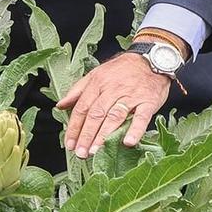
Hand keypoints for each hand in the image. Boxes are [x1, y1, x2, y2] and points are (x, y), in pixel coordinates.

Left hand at [57, 52, 171, 158]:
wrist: (151, 58)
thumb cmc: (122, 70)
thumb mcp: (96, 74)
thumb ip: (78, 91)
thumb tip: (60, 105)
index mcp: (97, 84)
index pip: (82, 108)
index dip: (74, 127)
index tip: (69, 144)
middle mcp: (111, 89)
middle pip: (95, 115)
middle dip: (86, 135)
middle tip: (80, 153)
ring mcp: (130, 95)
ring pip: (114, 117)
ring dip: (103, 136)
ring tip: (95, 151)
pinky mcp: (148, 101)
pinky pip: (141, 117)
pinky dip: (135, 130)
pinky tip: (128, 142)